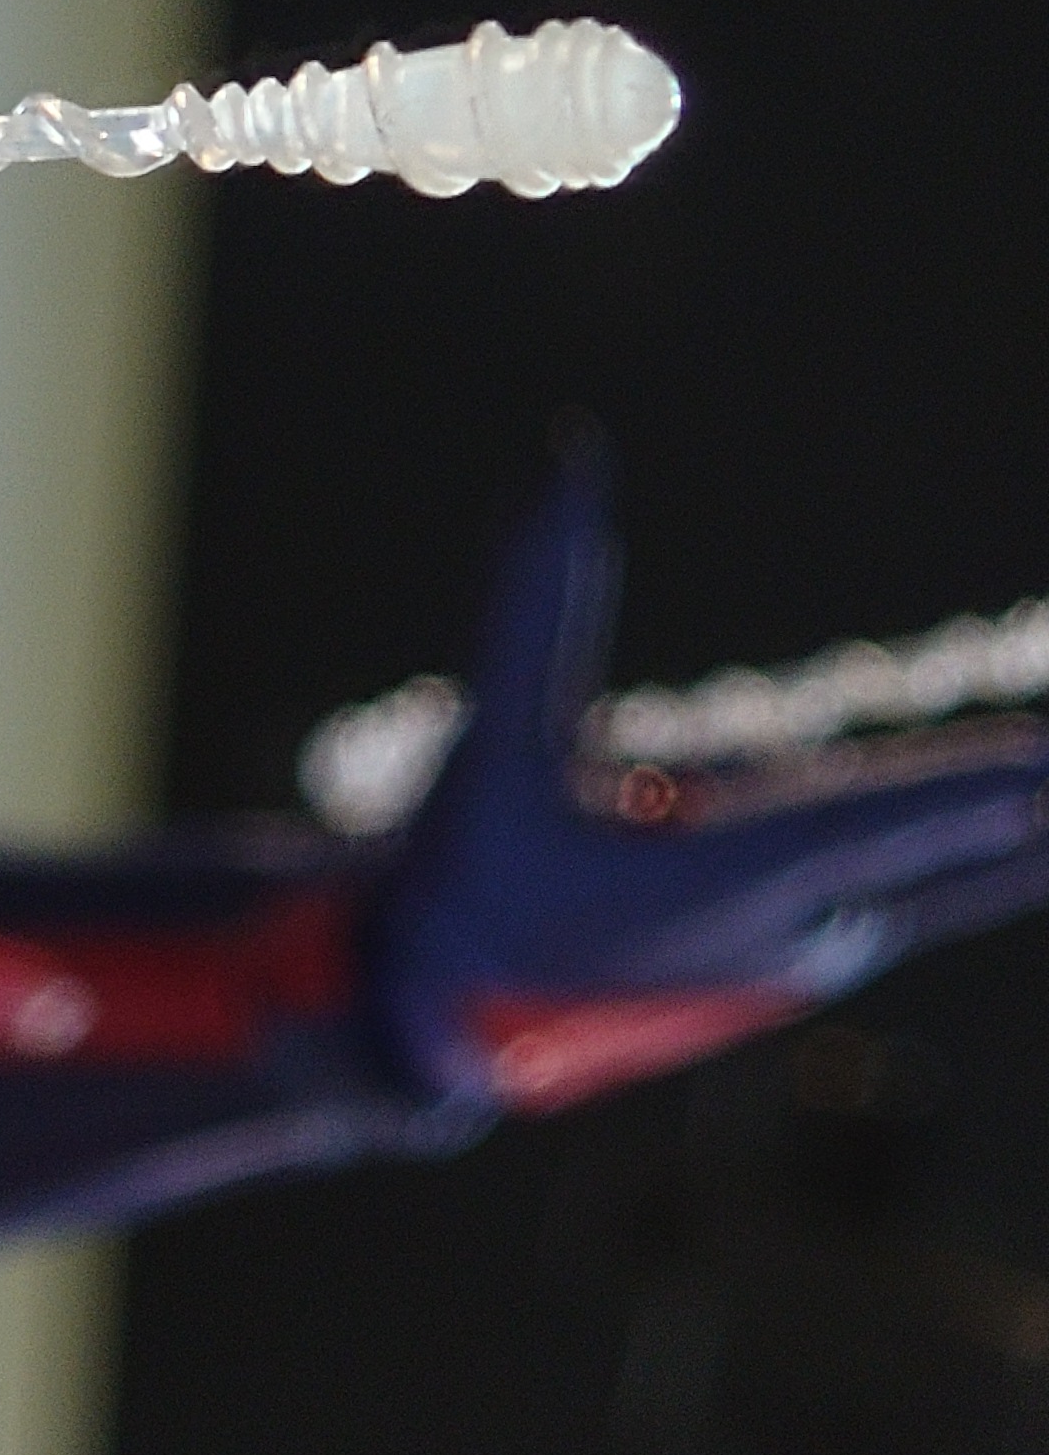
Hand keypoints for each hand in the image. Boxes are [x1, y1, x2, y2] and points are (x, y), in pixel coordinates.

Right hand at [366, 446, 1048, 1113]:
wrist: (462, 1003)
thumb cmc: (471, 863)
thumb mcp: (488, 738)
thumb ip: (533, 601)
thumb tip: (571, 451)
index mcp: (719, 885)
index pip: (870, 824)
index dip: (967, 790)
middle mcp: (797, 929)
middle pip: (945, 840)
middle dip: (1032, 796)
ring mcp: (823, 949)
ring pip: (928, 849)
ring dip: (1007, 812)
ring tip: (941, 777)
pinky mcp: (824, 949)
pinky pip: (940, 884)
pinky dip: (994, 841)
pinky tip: (1038, 808)